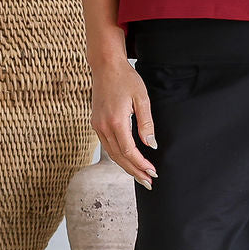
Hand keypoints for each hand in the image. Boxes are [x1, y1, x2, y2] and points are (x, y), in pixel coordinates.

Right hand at [90, 59, 158, 188]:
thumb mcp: (142, 99)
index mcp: (116, 121)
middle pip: (119, 157)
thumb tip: (151, 145)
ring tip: (140, 176)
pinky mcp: (96, 123)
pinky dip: (118, 156)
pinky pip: (107, 146)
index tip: (153, 172)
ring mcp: (97, 126)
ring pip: (112, 154)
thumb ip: (146, 123)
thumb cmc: (126, 79)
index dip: (141, 164)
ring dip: (126, 167)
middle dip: (135, 172)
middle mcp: (103, 126)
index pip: (129, 151)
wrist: (106, 66)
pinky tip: (128, 161)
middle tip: (149, 183)